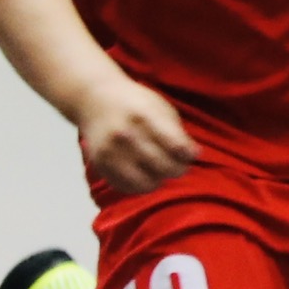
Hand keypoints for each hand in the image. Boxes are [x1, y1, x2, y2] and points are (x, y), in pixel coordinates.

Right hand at [74, 74, 198, 194]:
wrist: (94, 100)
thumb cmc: (135, 105)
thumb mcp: (161, 109)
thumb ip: (178, 133)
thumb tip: (194, 156)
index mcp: (144, 116)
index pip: (176, 146)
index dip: (188, 155)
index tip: (191, 154)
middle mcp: (125, 135)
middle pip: (164, 167)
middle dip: (178, 169)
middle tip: (178, 164)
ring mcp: (110, 152)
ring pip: (147, 183)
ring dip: (159, 179)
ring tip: (160, 169)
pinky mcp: (100, 165)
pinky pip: (128, 187)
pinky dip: (140, 185)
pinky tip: (143, 172)